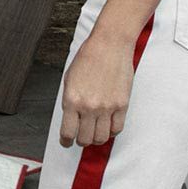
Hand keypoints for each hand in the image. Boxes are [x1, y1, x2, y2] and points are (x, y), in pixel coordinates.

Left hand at [58, 29, 134, 148]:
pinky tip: (106, 127)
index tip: (66, 142)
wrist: (110, 45)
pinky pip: (117, 129)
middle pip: (85, 139)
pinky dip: (110, 132)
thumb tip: (71, 119)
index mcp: (72, 100)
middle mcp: (89, 106)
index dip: (65, 141)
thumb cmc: (88, 58)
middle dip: (80, 141)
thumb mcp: (69, 79)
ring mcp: (107, 107)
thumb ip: (69, 101)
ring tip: (93, 133)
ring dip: (95, 139)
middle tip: (79, 139)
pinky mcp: (122, 105)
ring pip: (101, 138)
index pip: (68, 132)